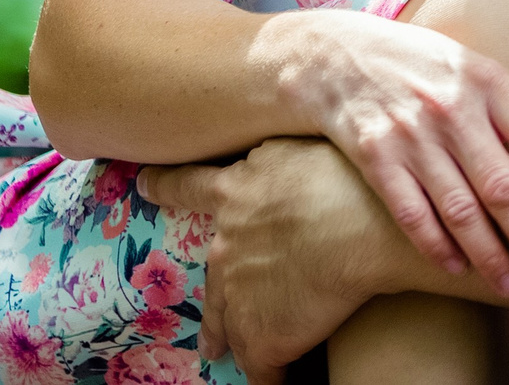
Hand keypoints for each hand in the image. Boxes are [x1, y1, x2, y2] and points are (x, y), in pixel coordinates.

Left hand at [142, 138, 430, 381]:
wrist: (365, 225)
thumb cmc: (347, 175)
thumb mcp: (299, 146)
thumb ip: (275, 159)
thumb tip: (274, 157)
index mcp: (235, 192)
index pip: (188, 186)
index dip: (164, 185)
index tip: (143, 183)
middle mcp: (226, 245)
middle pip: (213, 279)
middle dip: (213, 309)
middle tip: (206, 332)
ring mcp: (240, 294)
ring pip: (230, 326)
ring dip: (231, 342)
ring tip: (226, 358)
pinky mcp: (263, 336)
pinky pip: (261, 366)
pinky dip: (269, 374)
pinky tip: (276, 381)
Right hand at [270, 10, 508, 296]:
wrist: (339, 58)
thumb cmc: (429, 70)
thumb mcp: (485, 77)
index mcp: (488, 82)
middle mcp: (451, 107)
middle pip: (501, 183)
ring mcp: (410, 133)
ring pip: (458, 207)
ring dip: (489, 254)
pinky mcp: (373, 156)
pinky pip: (410, 212)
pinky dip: (435, 245)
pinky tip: (458, 271)